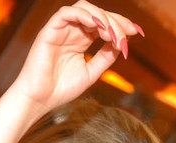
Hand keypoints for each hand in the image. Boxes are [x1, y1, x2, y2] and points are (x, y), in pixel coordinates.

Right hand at [12, 1, 140, 111]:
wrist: (40, 100)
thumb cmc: (61, 89)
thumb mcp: (91, 72)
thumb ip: (106, 56)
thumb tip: (122, 43)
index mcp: (80, 40)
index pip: (103, 24)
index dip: (120, 25)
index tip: (136, 33)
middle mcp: (72, 31)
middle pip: (98, 14)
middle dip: (116, 21)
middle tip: (126, 35)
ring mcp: (61, 30)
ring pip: (85, 9)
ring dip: (102, 18)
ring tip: (111, 34)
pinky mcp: (50, 30)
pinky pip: (66, 12)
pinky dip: (84, 15)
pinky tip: (97, 26)